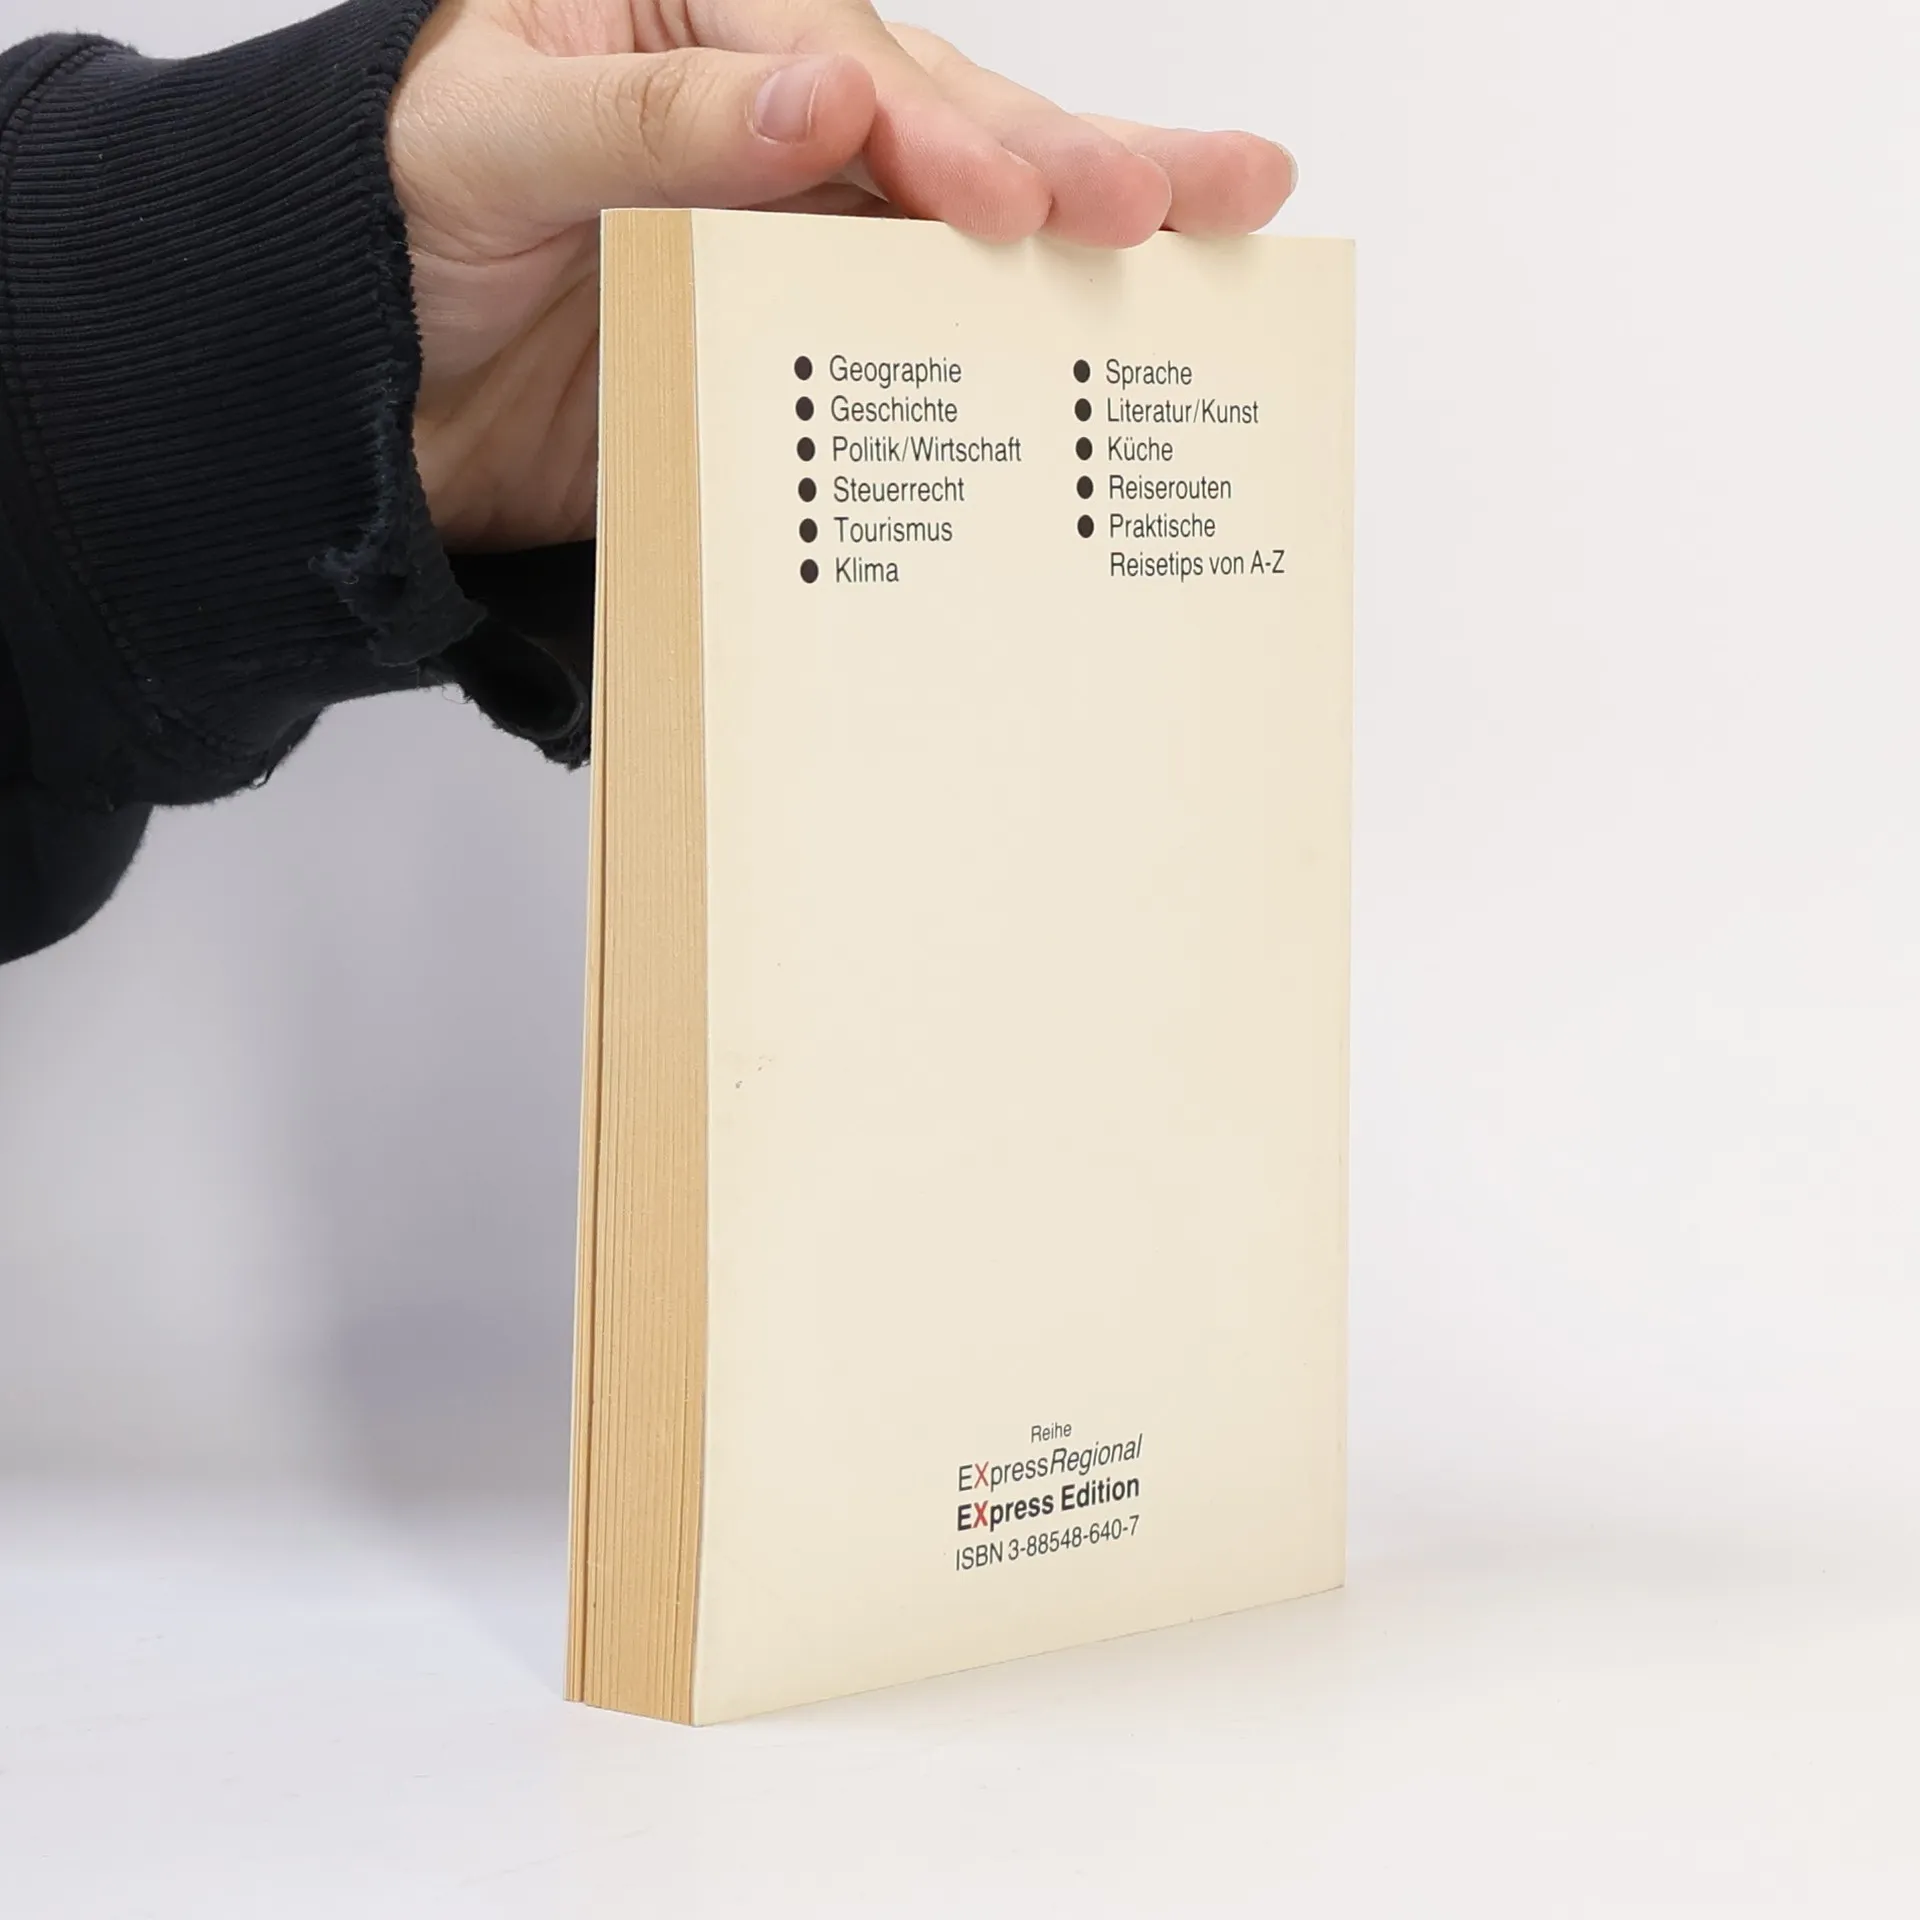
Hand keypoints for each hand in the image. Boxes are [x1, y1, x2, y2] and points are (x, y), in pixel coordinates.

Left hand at [391, 0, 1297, 551]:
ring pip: (953, 221)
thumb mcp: (490, 140)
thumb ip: (651, 124)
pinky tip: (1095, 341)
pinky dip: (997, 344)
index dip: (935, 129)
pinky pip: (904, 333)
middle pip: (941, 116)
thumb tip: (824, 99)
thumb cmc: (388, 218)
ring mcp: (787, 226)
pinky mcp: (789, 333)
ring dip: (1080, 232)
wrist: (354, 393)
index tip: (1010, 201)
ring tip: (1217, 221)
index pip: (837, 60)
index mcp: (687, 20)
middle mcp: (760, 111)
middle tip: (1201, 187)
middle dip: (1072, 157)